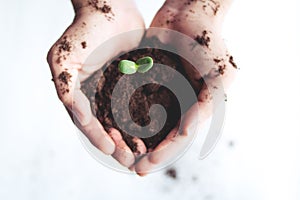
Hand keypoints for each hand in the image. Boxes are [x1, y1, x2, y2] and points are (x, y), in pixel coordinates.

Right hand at [47, 0, 145, 167]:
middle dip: (118, 144)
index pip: (88, 123)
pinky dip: (147, 119)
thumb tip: (78, 116)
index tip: (110, 150)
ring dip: (134, 137)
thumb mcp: (63, 58)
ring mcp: (117, 90)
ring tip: (145, 153)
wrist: (110, 7)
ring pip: (126, 120)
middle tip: (130, 160)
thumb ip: (65, 87)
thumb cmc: (85, 30)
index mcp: (80, 94)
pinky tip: (158, 130)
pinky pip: (142, 104)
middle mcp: (98, 95)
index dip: (97, 137)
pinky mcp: (136, 82)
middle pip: (108, 126)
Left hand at [134, 0, 237, 174]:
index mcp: (197, 105)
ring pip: (147, 119)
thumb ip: (207, 104)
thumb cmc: (211, 41)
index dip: (165, 151)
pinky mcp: (148, 77)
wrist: (191, 10)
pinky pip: (134, 97)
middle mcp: (179, 101)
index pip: (180, 135)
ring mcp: (163, 89)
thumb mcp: (219, 74)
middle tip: (133, 167)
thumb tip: (186, 132)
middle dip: (148, 151)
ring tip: (119, 151)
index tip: (147, 164)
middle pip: (162, 133)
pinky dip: (125, 112)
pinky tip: (112, 124)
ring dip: (134, 136)